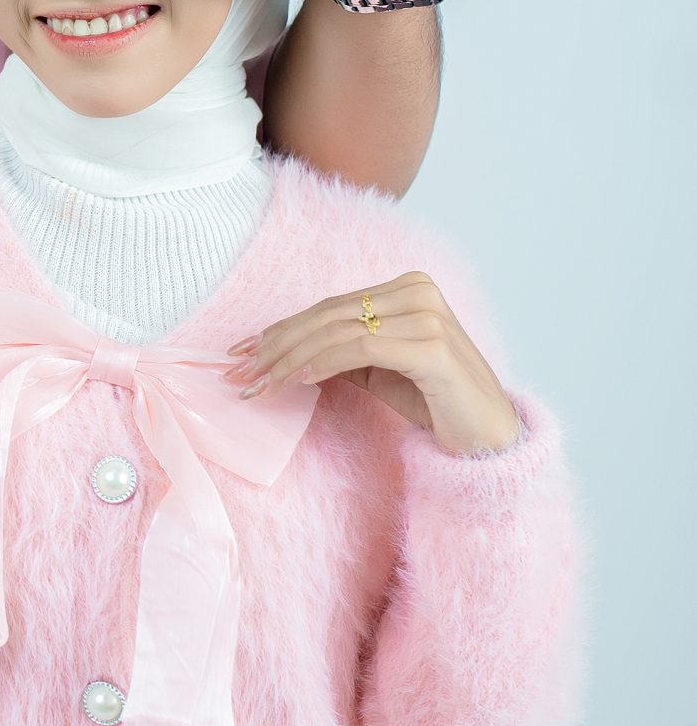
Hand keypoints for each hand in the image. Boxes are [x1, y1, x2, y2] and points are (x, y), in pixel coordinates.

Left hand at [225, 273, 519, 455]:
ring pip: (338, 330)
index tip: (242, 351)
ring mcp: (428, 316)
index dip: (282, 328)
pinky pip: (362, 348)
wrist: (487, 437)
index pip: (330, 306)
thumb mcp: (378, 370)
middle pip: (329, 315)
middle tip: (238, 371)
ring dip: (290, 359)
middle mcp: (419, 292)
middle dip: (276, 344)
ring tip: (259, 384)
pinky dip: (324, 362)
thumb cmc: (433, 401)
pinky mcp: (432, 347)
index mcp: (407, 288)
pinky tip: (297, 381)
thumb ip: (340, 351)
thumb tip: (283, 352)